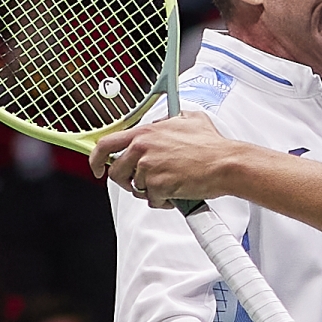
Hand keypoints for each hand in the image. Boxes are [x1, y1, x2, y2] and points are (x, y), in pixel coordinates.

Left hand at [96, 112, 242, 203]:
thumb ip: (169, 120)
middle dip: (126, 181)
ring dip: (150, 191)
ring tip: (168, 186)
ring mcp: (149, 168)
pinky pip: (152, 200)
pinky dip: (163, 201)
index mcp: (145, 133)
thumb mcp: (189, 120)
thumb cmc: (212, 146)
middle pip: (116, 171)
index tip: (97, 167)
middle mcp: (143, 149)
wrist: (226, 164)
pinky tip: (176, 194)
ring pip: (136, 188)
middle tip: (139, 184)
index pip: (106, 144)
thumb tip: (165, 122)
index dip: (96, 159)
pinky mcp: (158, 186)